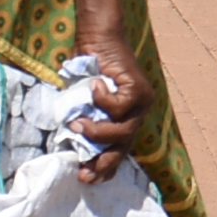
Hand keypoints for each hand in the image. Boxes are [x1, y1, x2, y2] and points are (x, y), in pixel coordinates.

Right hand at [70, 36, 152, 182]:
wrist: (98, 37)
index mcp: (127, 117)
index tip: (87, 179)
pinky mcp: (138, 89)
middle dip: (103, 161)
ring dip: (96, 131)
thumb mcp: (83, 101)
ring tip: (78, 124)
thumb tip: (74, 144)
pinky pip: (118, 106)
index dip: (106, 167)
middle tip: (83, 172)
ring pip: (122, 129)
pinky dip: (101, 100)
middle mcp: (139, 112)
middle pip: (124, 145)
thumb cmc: (88, 68)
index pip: (120, 149)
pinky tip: (93, 87)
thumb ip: (84, 120)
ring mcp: (142, 101)